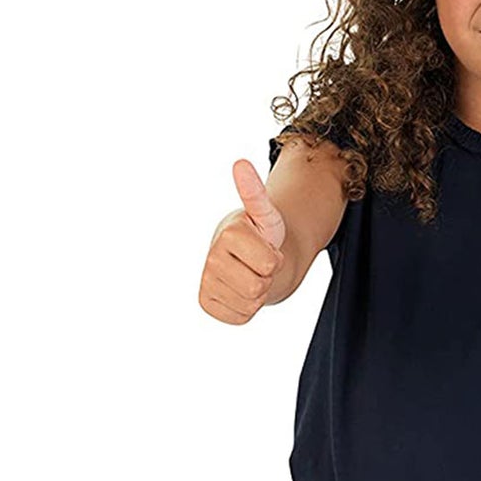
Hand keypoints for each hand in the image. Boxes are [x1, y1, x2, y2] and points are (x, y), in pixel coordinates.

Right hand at [199, 160, 287, 324]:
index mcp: (228, 233)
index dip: (275, 259)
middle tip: (257, 264)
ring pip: (250, 304)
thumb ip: (255, 193)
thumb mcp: (266, 215)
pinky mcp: (206, 302)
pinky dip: (245, 309)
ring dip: (258, 294)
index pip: (270, 264)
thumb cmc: (259, 235)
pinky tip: (238, 290)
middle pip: (259, 287)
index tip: (264, 247)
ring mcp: (206, 282)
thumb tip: (240, 163)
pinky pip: (239, 317)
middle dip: (266, 277)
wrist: (245, 257)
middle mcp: (211, 258)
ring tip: (249, 275)